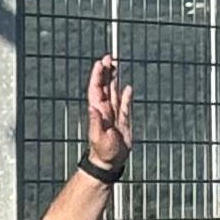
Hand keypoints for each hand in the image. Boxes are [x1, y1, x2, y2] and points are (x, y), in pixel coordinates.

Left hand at [85, 55, 134, 172]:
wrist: (110, 162)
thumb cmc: (103, 151)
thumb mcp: (99, 137)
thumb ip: (96, 121)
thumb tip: (92, 107)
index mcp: (98, 111)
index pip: (96, 89)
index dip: (98, 75)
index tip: (101, 63)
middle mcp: (105, 110)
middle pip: (105, 86)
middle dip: (106, 72)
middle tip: (109, 57)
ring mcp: (114, 114)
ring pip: (114, 92)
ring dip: (114, 79)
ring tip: (116, 66)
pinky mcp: (123, 120)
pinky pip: (124, 104)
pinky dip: (125, 95)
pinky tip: (127, 87)